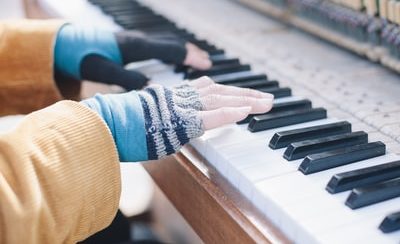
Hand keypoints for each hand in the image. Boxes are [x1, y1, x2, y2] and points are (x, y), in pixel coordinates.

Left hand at [54, 25, 211, 90]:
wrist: (65, 44)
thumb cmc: (82, 58)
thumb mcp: (102, 71)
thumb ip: (126, 79)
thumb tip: (151, 88)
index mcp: (136, 47)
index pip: (170, 49)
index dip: (190, 57)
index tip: (207, 65)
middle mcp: (139, 40)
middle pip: (172, 43)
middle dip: (191, 53)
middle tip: (207, 64)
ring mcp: (135, 40)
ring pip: (165, 43)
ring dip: (182, 51)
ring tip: (196, 61)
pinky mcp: (130, 44)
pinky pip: (158, 46)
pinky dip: (170, 52)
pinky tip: (170, 60)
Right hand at [82, 76, 272, 161]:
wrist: (105, 124)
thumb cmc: (120, 124)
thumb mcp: (147, 117)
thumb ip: (166, 116)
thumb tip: (185, 125)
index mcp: (173, 95)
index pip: (206, 89)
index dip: (227, 92)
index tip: (243, 94)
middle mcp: (180, 96)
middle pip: (219, 92)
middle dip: (245, 94)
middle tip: (267, 98)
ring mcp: (181, 107)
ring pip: (220, 100)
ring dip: (246, 101)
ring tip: (267, 103)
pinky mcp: (180, 121)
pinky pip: (209, 116)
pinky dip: (228, 113)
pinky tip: (247, 111)